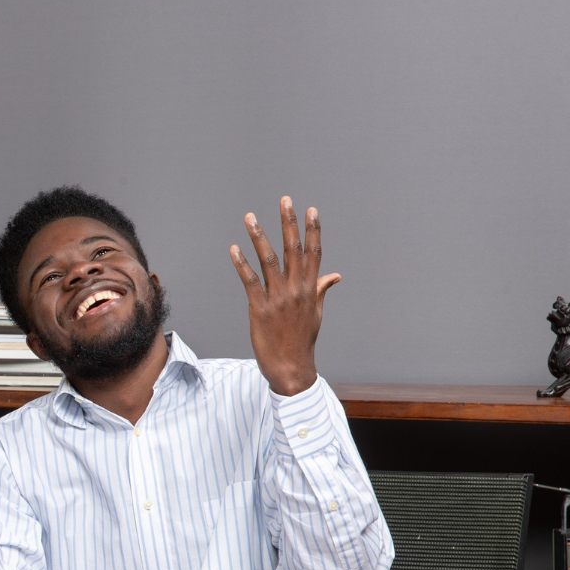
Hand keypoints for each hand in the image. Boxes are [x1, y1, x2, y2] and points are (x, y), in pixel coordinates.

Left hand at [230, 196, 340, 396]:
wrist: (291, 369)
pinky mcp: (260, 310)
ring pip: (270, 261)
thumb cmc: (302, 340)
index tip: (311, 210)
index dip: (313, 230)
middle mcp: (297, 291)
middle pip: (294, 250)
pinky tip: (234, 249)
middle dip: (289, 223)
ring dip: (259, 237)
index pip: (314, 253)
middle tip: (285, 200)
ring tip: (250, 217)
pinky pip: (250, 282)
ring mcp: (278, 299)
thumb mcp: (315, 313)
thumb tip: (335, 275)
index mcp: (310, 290)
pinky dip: (241, 264)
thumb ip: (321, 289)